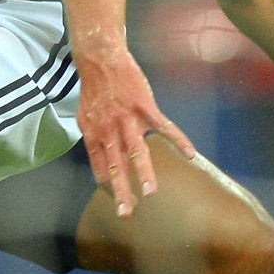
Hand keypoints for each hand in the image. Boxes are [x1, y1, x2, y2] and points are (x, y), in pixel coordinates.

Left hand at [72, 42, 196, 216]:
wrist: (101, 60)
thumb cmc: (94, 90)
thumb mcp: (84, 117)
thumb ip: (92, 140)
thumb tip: (98, 165)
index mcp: (94, 136)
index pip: (101, 168)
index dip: (109, 185)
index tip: (119, 203)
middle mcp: (109, 131)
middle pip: (116, 166)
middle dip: (122, 191)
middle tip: (127, 213)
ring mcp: (127, 119)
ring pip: (137, 151)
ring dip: (144, 173)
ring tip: (151, 193)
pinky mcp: (144, 107)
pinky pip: (164, 127)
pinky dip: (178, 140)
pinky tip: (190, 154)